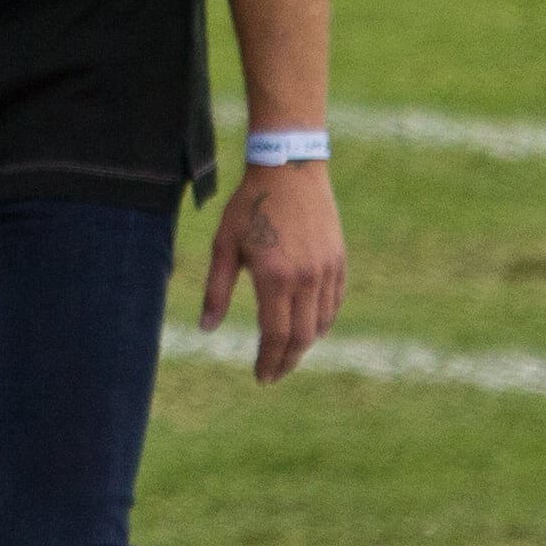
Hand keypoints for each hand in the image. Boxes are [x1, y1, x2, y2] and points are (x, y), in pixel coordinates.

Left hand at [199, 163, 346, 382]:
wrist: (290, 168)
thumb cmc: (250, 205)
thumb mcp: (224, 245)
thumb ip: (216, 291)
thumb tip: (206, 329)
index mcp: (274, 277)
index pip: (275, 335)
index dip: (268, 361)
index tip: (261, 377)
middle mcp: (305, 278)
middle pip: (302, 338)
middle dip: (287, 361)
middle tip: (273, 373)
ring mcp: (326, 270)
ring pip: (321, 324)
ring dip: (305, 344)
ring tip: (287, 353)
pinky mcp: (339, 260)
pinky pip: (334, 303)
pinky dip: (323, 321)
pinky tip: (309, 327)